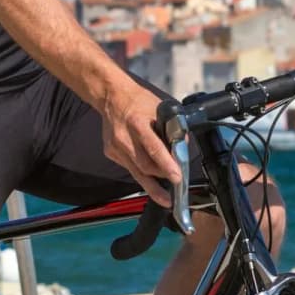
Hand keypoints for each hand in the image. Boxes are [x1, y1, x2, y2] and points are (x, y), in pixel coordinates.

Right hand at [99, 73, 183, 204]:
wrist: (112, 96)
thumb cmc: (138, 101)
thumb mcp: (160, 108)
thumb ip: (173, 127)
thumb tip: (183, 146)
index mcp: (137, 123)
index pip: (154, 148)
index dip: (166, 165)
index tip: (177, 177)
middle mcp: (123, 137)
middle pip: (144, 166)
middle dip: (162, 178)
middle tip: (176, 187)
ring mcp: (115, 147)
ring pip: (136, 172)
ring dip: (152, 185)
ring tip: (165, 197)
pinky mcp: (111, 152)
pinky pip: (129, 167)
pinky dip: (141, 172)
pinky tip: (151, 176)